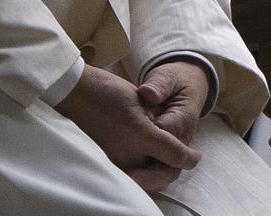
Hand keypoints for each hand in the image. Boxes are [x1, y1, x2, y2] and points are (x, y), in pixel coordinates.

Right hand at [56, 64, 201, 192]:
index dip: (190, 157)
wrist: (74, 92)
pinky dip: (142, 172)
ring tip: (164, 158)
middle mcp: (130, 155)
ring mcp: (117, 162)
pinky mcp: (107, 162)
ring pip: (148, 179)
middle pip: (163, 175)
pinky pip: (132, 175)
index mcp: (142, 136)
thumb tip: (167, 136)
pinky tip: (144, 159)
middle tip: (183, 158)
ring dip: (158, 172)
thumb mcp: (139, 99)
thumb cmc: (106, 90)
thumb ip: (158, 121)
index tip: (196, 156)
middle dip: (174, 168)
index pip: (175, 155)